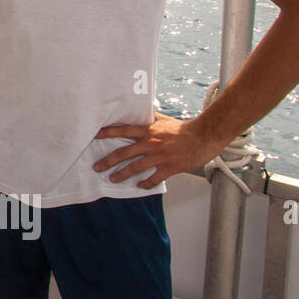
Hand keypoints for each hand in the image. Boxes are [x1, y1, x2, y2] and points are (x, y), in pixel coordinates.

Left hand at [93, 112, 224, 188]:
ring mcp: (159, 156)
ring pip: (135, 167)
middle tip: (97, 167)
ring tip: (112, 179)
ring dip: (122, 174)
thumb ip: (150, 117)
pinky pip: (154, 178)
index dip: (107, 133)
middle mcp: (151, 143)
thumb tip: (140, 111)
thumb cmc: (184, 129)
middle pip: (124, 153)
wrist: (204, 137)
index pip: (123, 131)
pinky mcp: (170, 167)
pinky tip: (139, 186)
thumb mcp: (164, 120)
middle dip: (108, 161)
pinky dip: (145, 183)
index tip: (94, 136)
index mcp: (148, 130)